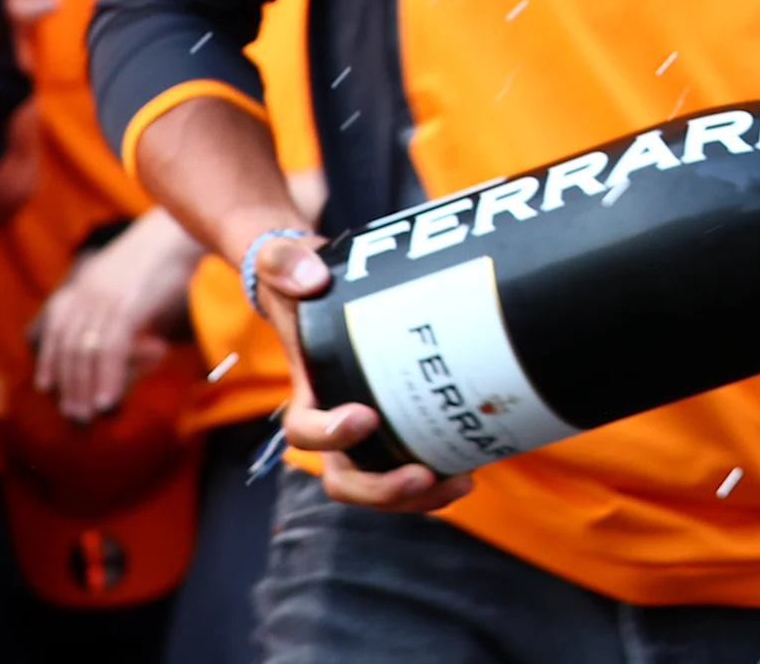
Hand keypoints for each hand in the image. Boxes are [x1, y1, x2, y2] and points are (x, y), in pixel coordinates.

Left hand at [33, 210, 200, 419]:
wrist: (185, 230)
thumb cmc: (168, 255)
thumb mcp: (132, 277)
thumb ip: (121, 304)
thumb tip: (132, 337)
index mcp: (84, 284)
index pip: (54, 330)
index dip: (48, 360)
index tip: (46, 387)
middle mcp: (86, 293)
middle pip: (68, 347)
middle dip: (69, 384)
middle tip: (73, 414)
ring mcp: (103, 300)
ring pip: (84, 354)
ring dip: (85, 389)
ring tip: (89, 414)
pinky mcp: (126, 307)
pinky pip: (110, 351)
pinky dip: (107, 379)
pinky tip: (108, 400)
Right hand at [245, 219, 472, 511]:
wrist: (321, 284)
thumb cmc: (303, 280)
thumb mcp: (284, 263)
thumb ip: (286, 264)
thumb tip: (311, 279)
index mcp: (309, 392)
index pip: (304, 431)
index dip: (328, 436)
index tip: (364, 417)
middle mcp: (336, 420)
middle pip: (345, 478)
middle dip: (380, 488)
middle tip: (421, 475)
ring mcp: (370, 427)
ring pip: (382, 481)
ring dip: (417, 495)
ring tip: (461, 483)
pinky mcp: (403, 419)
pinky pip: (414, 461)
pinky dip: (440, 472)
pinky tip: (475, 462)